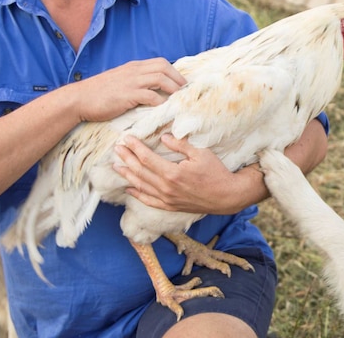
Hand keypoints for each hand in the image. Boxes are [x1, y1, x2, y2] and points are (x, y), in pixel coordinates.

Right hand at [73, 58, 186, 122]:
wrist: (78, 99)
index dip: (174, 72)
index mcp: (133, 67)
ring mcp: (130, 82)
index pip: (160, 62)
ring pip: (160, 79)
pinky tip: (164, 109)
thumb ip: (134, 82)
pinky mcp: (126, 95)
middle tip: (185, 91)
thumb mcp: (119, 82)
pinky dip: (160, 102)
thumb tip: (149, 91)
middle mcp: (134, 71)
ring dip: (173, 89)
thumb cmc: (97, 94)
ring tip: (179, 100)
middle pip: (164, 67)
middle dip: (178, 78)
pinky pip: (150, 95)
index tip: (182, 84)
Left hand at [112, 134, 253, 214]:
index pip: (147, 158)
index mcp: (172, 173)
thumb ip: (180, 145)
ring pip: (141, 186)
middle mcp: (166, 188)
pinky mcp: (170, 206)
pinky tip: (129, 188)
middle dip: (127, 158)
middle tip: (117, 148)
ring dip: (127, 175)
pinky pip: (149, 201)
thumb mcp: (201, 153)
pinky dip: (137, 194)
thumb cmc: (216, 172)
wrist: (226, 196)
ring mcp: (167, 199)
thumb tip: (164, 137)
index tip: (127, 139)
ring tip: (117, 166)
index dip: (135, 147)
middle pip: (140, 171)